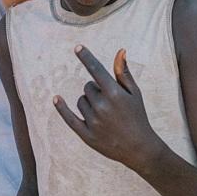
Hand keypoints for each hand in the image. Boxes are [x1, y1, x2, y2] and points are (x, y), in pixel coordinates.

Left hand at [53, 47, 162, 170]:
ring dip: (88, 103)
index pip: (96, 69)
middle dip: (96, 90)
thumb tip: (120, 50)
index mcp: (114, 93)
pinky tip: (56, 99)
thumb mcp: (134, 93)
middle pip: (87, 87)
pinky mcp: (86, 135)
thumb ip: (123, 73)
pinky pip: (69, 118)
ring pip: (80, 101)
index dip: (86, 57)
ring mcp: (93, 121)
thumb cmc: (138, 116)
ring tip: (105, 115)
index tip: (77, 47)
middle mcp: (102, 106)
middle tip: (110, 103)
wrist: (139, 148)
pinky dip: (62, 108)